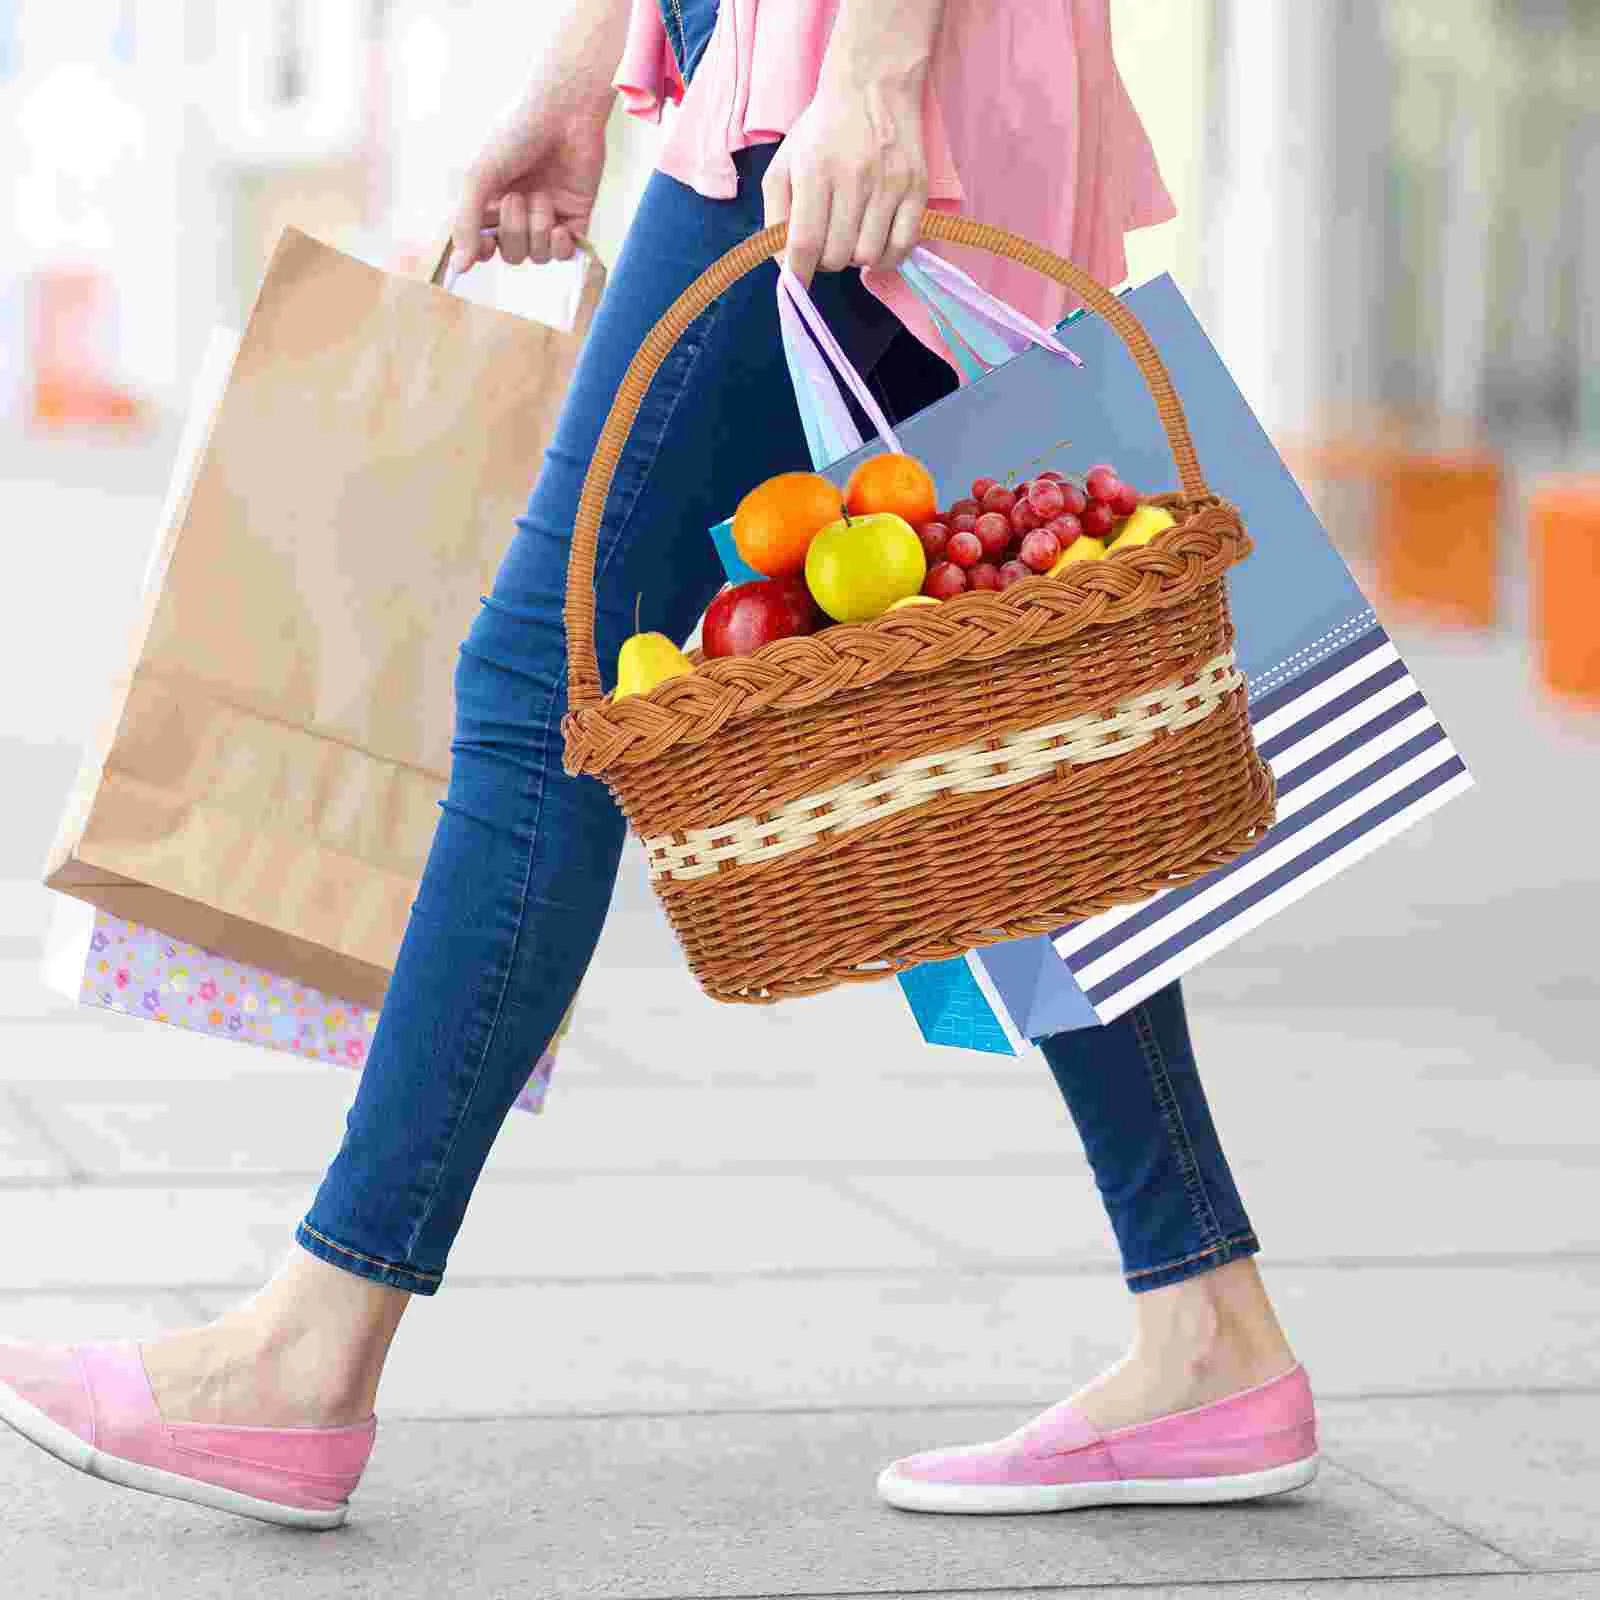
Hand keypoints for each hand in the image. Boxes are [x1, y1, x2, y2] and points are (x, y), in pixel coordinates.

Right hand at [451, 86, 609, 275]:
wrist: (564, 113)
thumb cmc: (517, 135)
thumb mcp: (480, 176)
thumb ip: (466, 222)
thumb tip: (459, 267)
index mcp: (491, 202)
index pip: (482, 245)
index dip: (483, 252)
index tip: (486, 245)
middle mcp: (518, 213)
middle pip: (511, 254)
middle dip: (513, 230)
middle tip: (518, 196)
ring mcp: (547, 218)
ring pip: (538, 255)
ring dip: (538, 229)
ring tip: (543, 196)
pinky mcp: (575, 219)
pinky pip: (565, 254)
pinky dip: (561, 246)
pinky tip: (560, 227)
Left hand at [761, 76, 929, 286]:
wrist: (873, 84)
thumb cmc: (822, 130)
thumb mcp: (784, 163)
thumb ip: (775, 215)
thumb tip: (784, 264)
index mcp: (815, 172)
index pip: (805, 244)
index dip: (798, 273)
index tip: (796, 281)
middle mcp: (854, 179)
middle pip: (837, 257)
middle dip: (826, 261)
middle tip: (827, 241)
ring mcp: (889, 185)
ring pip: (868, 257)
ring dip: (855, 258)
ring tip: (851, 236)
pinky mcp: (917, 190)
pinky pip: (902, 247)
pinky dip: (887, 257)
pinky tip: (876, 242)